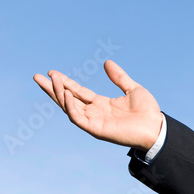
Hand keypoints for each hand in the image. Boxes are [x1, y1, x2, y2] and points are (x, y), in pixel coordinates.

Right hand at [33, 59, 163, 150]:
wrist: (157, 128)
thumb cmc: (148, 113)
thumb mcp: (132, 89)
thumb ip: (119, 77)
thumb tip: (107, 62)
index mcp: (101, 104)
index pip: (78, 92)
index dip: (65, 82)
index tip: (52, 72)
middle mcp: (95, 113)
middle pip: (67, 99)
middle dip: (52, 88)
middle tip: (37, 77)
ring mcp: (94, 122)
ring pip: (69, 108)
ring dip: (59, 94)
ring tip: (51, 80)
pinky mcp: (97, 130)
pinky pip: (78, 119)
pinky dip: (71, 107)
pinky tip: (66, 94)